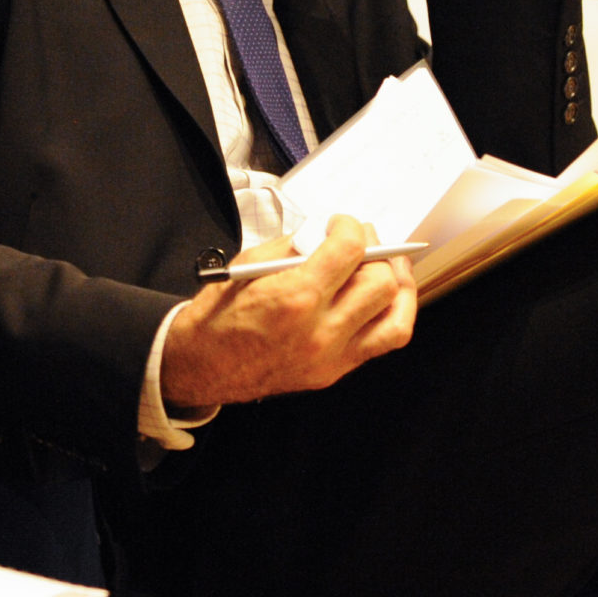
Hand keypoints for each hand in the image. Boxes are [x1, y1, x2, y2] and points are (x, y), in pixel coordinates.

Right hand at [159, 215, 416, 410]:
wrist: (200, 365)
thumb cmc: (220, 313)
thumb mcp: (250, 264)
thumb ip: (296, 248)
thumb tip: (329, 235)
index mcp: (295, 297)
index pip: (350, 250)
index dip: (351, 228)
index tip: (342, 224)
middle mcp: (320, 330)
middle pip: (380, 282)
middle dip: (377, 251)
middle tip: (362, 240)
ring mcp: (331, 357)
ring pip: (395, 317)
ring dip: (397, 284)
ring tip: (387, 267)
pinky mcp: (334, 372)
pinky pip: (383, 341)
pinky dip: (391, 314)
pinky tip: (382, 298)